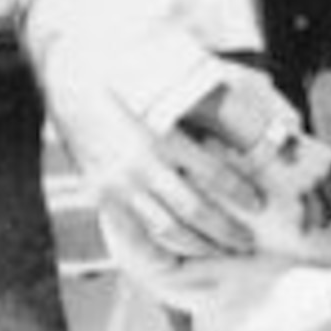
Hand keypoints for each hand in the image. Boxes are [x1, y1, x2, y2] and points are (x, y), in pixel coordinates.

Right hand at [53, 66, 267, 260]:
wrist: (71, 77)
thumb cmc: (126, 72)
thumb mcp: (167, 82)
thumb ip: (201, 106)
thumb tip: (248, 121)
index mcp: (163, 133)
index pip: (214, 173)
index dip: (240, 193)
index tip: (259, 204)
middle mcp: (142, 163)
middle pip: (194, 210)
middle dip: (226, 230)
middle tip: (247, 241)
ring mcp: (119, 183)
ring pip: (167, 228)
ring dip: (199, 244)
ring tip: (220, 250)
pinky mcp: (101, 193)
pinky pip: (133, 232)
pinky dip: (157, 249)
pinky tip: (175, 257)